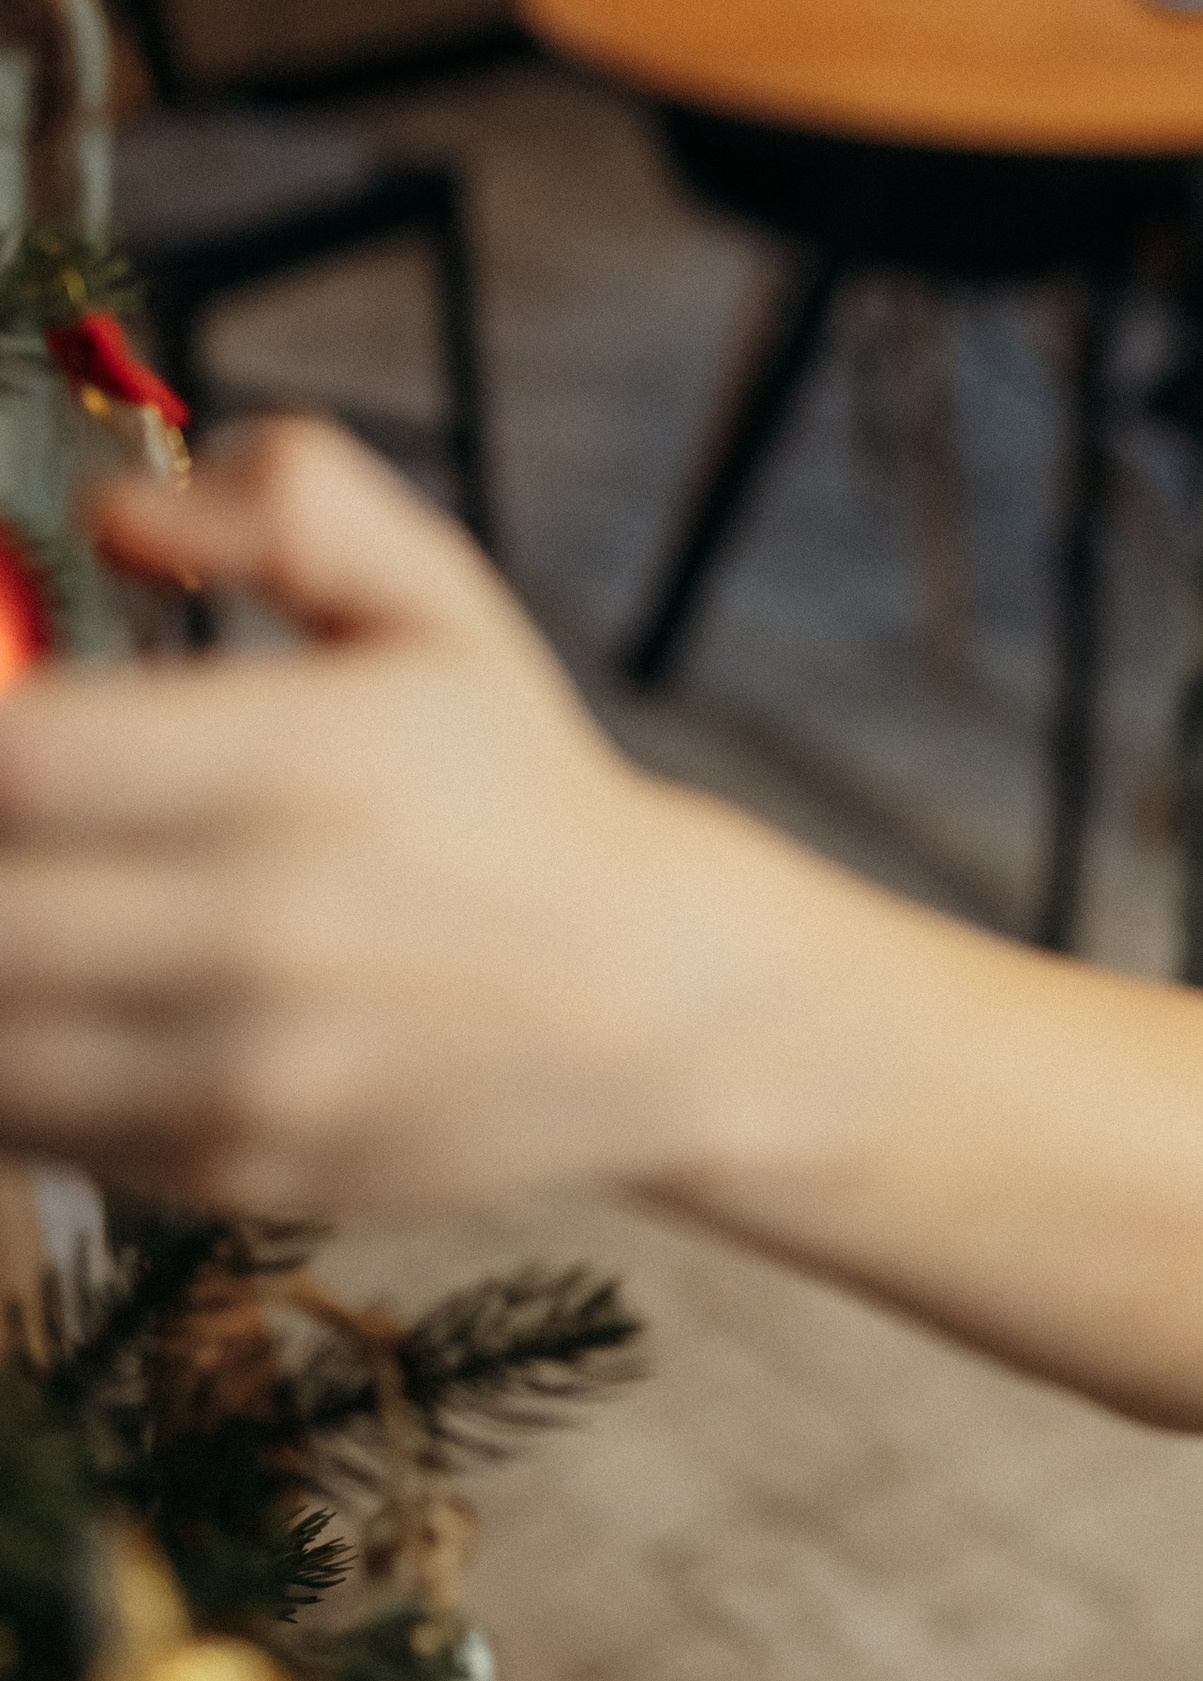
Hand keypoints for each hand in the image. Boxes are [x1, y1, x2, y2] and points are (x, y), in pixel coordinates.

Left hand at [0, 421, 851, 1217]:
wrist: (660, 1006)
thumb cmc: (518, 790)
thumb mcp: (441, 606)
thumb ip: (294, 506)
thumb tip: (115, 512)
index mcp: (307, 763)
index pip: (21, 759)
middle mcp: (267, 932)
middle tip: (11, 813)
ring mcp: (244, 1074)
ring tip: (30, 892)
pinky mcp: (229, 1174)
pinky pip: (29, 1129)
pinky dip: (5, 1055)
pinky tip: (44, 989)